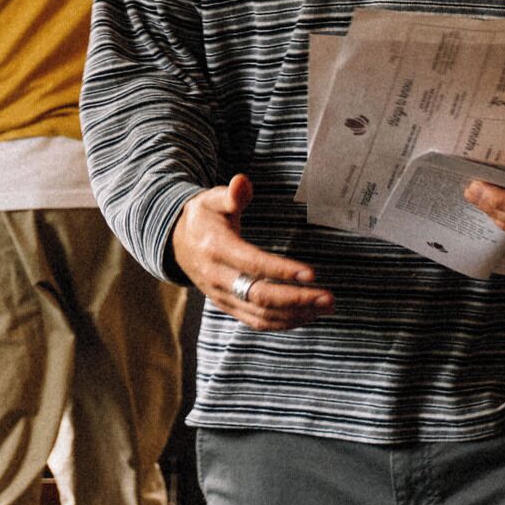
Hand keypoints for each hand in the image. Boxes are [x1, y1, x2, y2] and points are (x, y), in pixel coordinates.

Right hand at [172, 175, 326, 329]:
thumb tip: (242, 181)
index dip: (282, 271)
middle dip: (297, 299)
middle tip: (328, 298)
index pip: (252, 264)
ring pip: (261, 315)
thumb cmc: (203, 217)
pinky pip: (256, 322)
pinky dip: (283, 323)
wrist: (176, 243)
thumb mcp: (211, 199)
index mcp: (215, 249)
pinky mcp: (227, 307)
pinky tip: (306, 315)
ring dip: (296, 314)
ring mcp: (221, 296)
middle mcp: (217, 278)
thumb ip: (231, 194)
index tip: (312, 274)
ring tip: (325, 307)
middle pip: (259, 297)